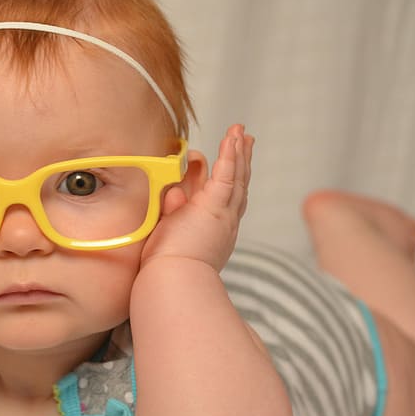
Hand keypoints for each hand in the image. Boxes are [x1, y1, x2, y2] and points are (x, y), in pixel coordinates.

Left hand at [140, 123, 253, 271]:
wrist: (172, 283)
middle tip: (247, 142)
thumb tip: (174, 193)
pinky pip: (226, 174)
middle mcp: (224, 223)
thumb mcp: (170, 233)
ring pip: (236, 177)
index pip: (226, 201)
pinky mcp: (213, 208)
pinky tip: (234, 137)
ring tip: (241, 132)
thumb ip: (173, 211)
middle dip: (243, 162)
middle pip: (239, 186)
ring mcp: (221, 214)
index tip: (232, 167)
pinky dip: (230, 154)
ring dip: (238, 151)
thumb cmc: (167, 269)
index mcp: (215, 232)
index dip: (232, 182)